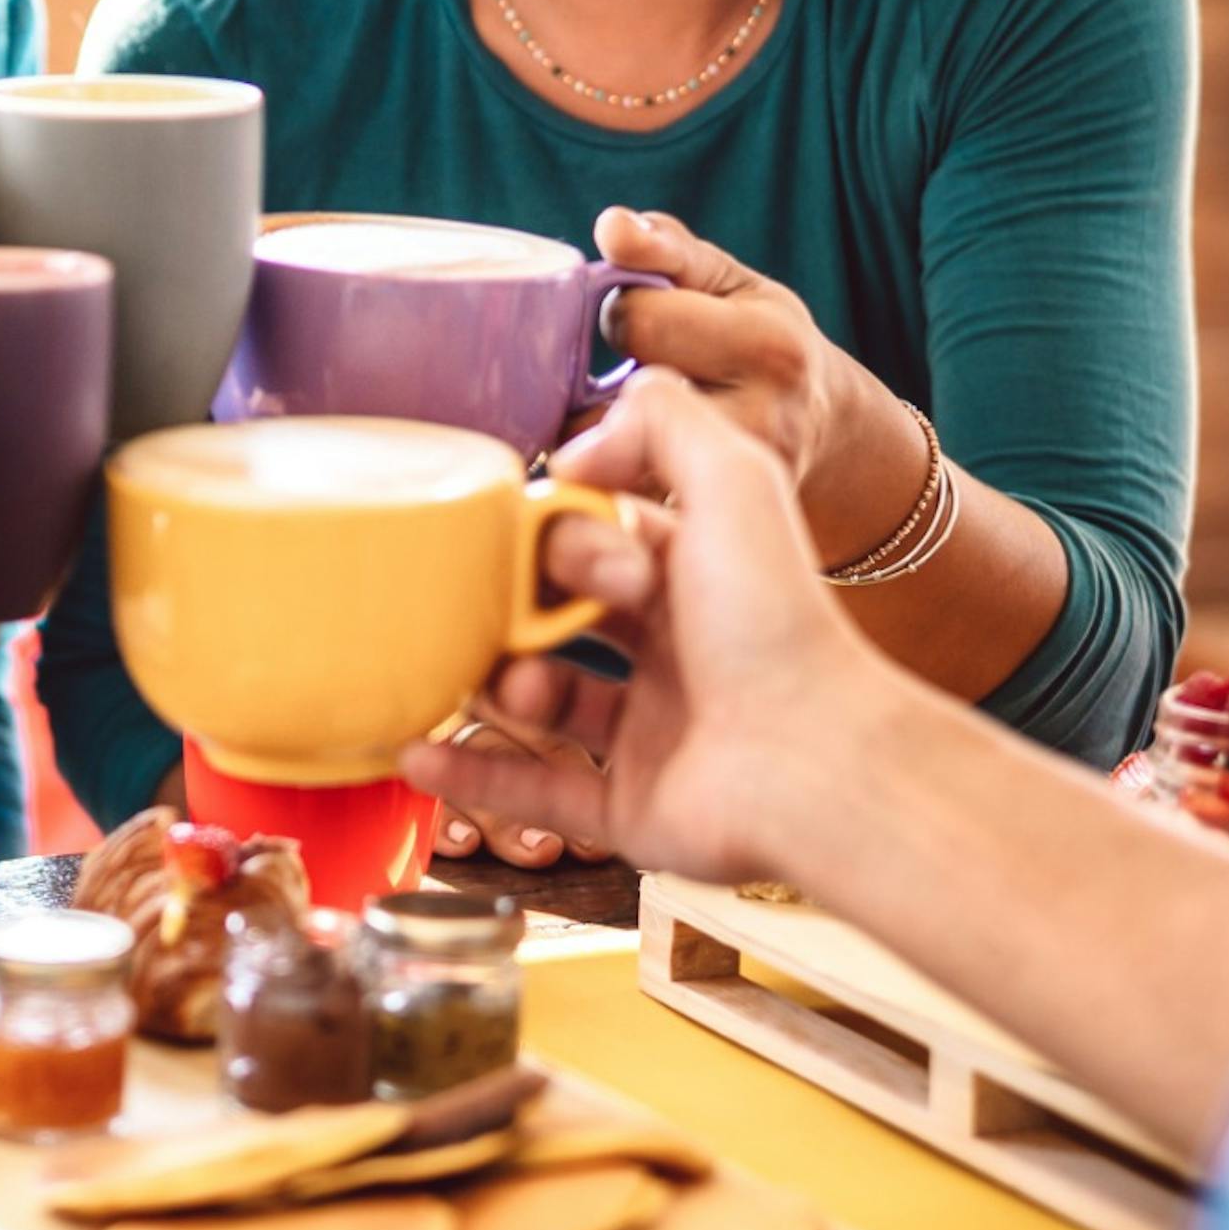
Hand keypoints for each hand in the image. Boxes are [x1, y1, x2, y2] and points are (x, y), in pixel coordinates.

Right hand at [401, 372, 896, 883]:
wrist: (813, 758)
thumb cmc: (773, 620)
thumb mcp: (733, 479)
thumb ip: (663, 422)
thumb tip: (574, 446)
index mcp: (691, 576)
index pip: (594, 540)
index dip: (559, 533)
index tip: (545, 536)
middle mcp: (671, 651)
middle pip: (557, 616)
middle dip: (514, 606)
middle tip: (503, 609)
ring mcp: (649, 732)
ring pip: (541, 699)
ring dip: (497, 683)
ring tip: (505, 681)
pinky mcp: (630, 807)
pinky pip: (536, 788)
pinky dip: (472, 774)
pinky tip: (415, 752)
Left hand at [592, 206, 921, 562]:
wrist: (829, 436)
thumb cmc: (763, 344)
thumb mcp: (732, 284)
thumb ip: (668, 249)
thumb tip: (612, 226)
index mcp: (767, 344)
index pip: (639, 319)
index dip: (617, 312)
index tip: (627, 319)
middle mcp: (764, 418)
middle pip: (624, 400)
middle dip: (599, 386)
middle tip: (614, 378)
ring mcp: (742, 481)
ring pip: (618, 465)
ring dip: (591, 445)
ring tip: (606, 426)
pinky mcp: (717, 525)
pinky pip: (629, 510)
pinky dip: (607, 491)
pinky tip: (615, 472)